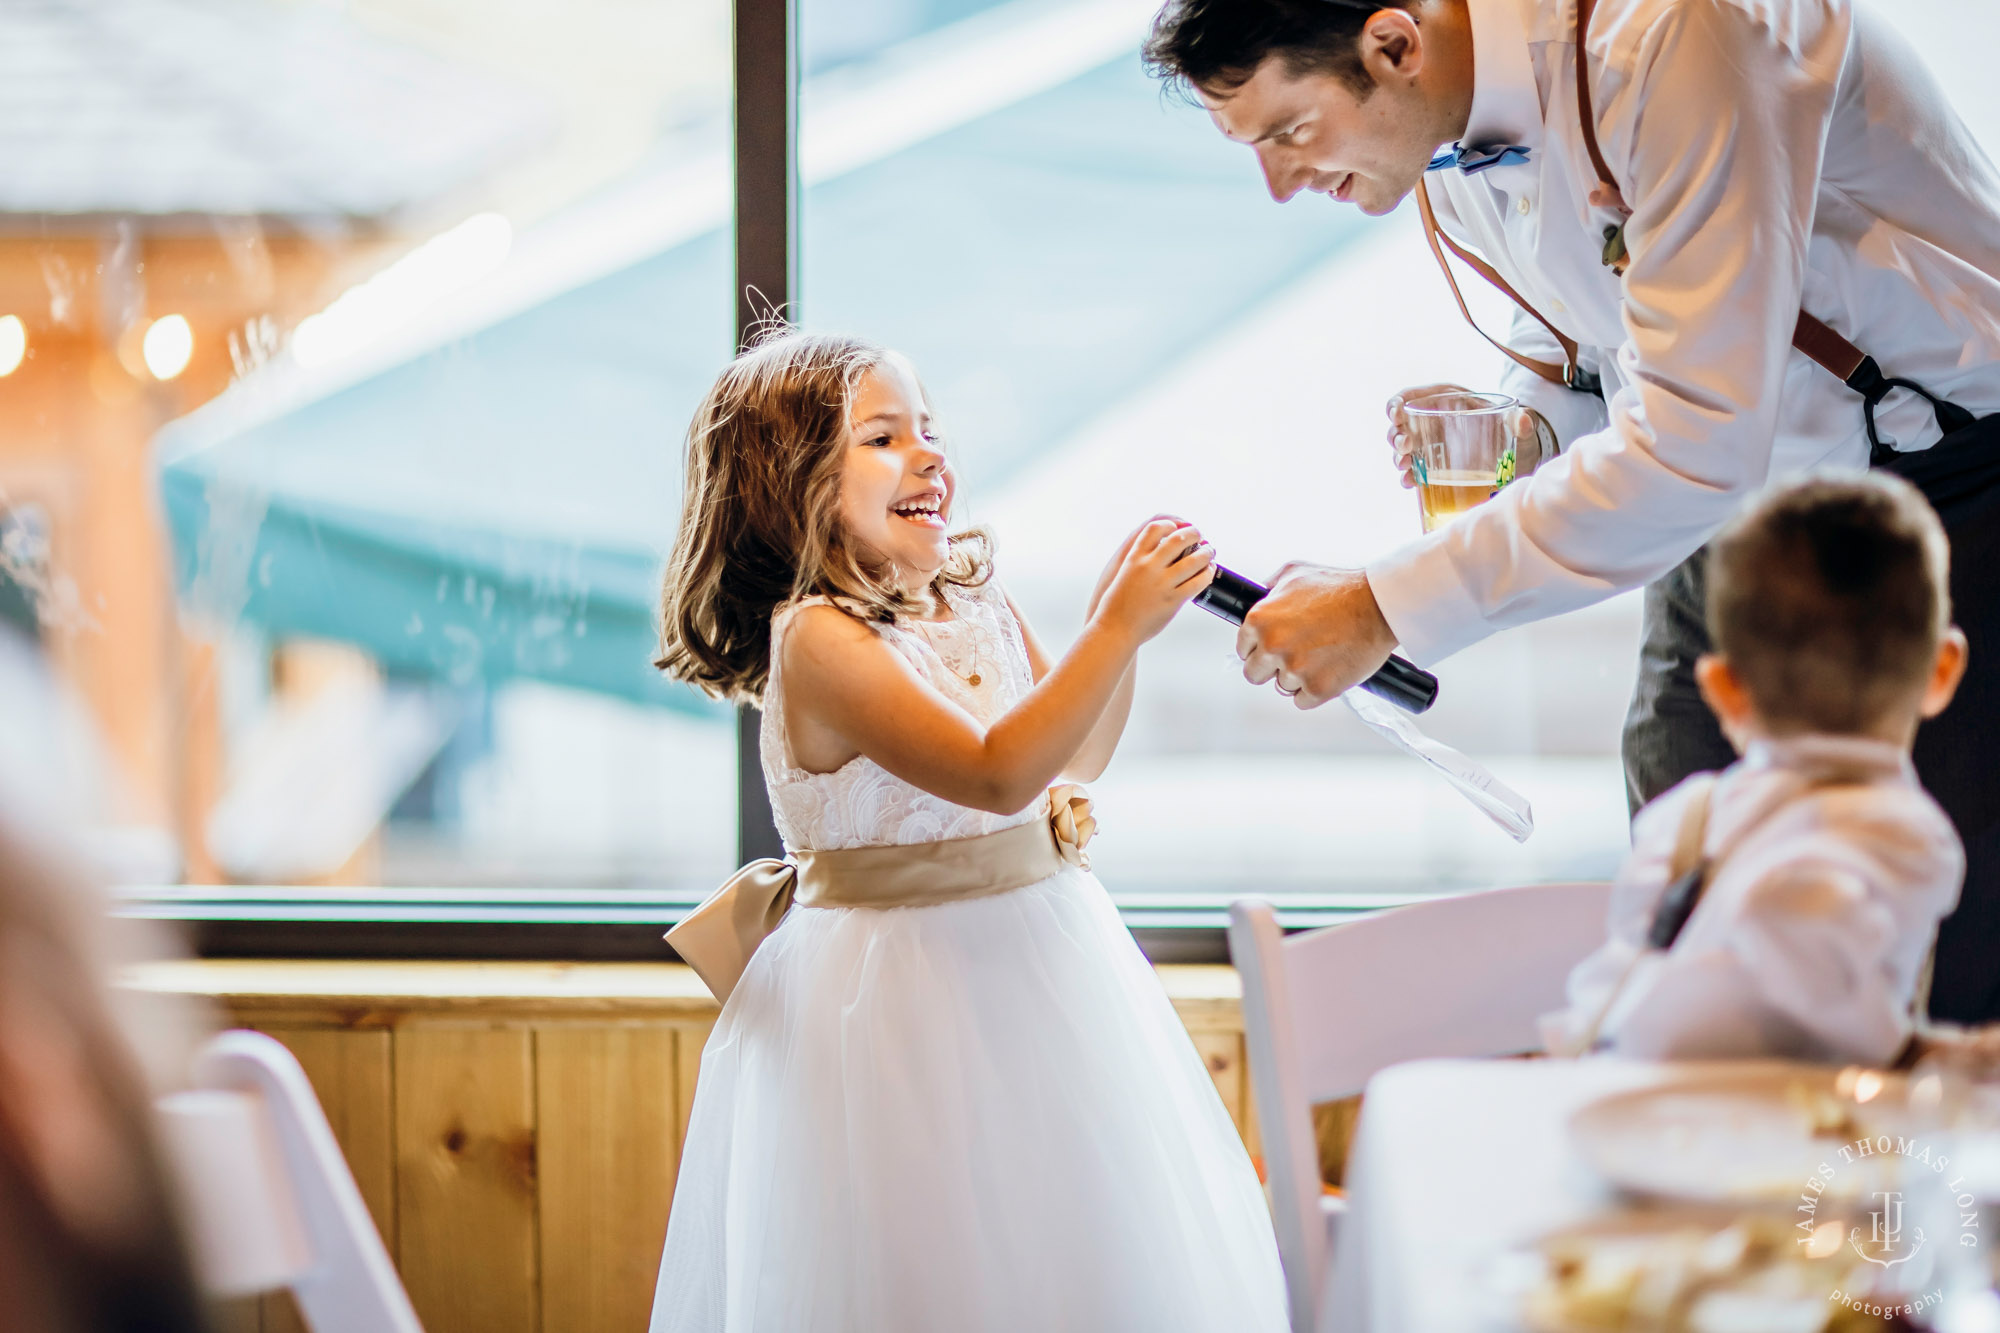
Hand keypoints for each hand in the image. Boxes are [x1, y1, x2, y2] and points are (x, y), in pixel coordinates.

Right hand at [1094, 519, 1214, 644]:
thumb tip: (1161, 548)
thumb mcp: (1124, 572)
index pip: (1155, 527)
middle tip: (1200, 535)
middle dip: (1194, 533)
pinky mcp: (1172, 600)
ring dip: (1206, 553)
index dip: (1170, 523)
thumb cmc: (1118, 603)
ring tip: (1209, 551)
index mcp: (1134, 558)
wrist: (1115, 628)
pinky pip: (1197, 582)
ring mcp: (1161, 584)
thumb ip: (1140, 559)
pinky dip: (1207, 574)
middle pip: (1179, 539)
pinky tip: (1208, 571)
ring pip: (1194, 560)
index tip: (1178, 526)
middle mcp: (1148, 567)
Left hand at [1236, 563, 1396, 708]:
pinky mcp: (1318, 689)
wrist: (1378, 605)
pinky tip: (1326, 671)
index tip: (1274, 644)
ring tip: (1318, 656)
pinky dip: (1313, 691)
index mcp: (1260, 620)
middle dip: (1271, 667)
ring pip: (1281, 687)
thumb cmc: (1340, 587)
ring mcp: (1295, 670)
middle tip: (1293, 655)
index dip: (1259, 646)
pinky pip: (1302, 702)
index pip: (1243, 648)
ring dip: (1296, 677)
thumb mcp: (1294, 573)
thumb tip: (1258, 598)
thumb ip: (1269, 588)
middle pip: (1254, 674)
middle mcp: (1272, 646)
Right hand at [1387, 384, 1556, 488]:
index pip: (1410, 397)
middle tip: (1405, 446)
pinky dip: (1408, 478)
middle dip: (1396, 436)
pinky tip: (1410, 482)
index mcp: (1444, 400)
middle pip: (1400, 426)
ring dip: (1398, 457)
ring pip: (1402, 450)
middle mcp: (1431, 422)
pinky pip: (1414, 472)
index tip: (1395, 413)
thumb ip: (1520, 420)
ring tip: (1404, 465)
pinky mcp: (1433, 468)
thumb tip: (1524, 420)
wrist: (1516, 453)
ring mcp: (1429, 446)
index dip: (1396, 404)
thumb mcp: (1516, 421)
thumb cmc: (1510, 427)